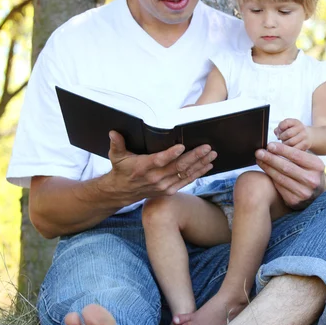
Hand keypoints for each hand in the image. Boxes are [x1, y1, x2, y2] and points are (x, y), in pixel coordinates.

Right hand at [97, 131, 216, 205]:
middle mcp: (155, 178)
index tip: (182, 146)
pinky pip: (186, 181)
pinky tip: (208, 166)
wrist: (122, 192)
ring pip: (185, 174)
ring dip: (200, 164)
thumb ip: (117, 144)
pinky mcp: (169, 190)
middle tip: (207, 147)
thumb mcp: (116, 156)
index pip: (159, 161)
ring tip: (212, 155)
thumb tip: (113, 132)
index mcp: (143, 167)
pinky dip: (198, 174)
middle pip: (178, 167)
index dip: (171, 154)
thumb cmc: (121, 170)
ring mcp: (163, 186)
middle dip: (194, 157)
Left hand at [255, 142, 325, 209]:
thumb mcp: (310, 162)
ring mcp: (303, 192)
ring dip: (267, 168)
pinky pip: (279, 187)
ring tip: (259, 160)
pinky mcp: (295, 201)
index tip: (269, 145)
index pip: (296, 155)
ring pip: (280, 178)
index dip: (281, 150)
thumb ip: (296, 154)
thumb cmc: (310, 172)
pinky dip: (271, 178)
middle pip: (286, 167)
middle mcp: (311, 180)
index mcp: (317, 167)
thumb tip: (274, 146)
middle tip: (259, 152)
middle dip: (270, 158)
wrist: (320, 193)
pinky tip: (265, 171)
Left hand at [274, 119, 311, 150]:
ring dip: (285, 144)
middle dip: (282, 138)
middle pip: (288, 133)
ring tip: (285, 144)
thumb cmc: (294, 131)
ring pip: (291, 143)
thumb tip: (277, 133)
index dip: (280, 128)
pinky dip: (290, 150)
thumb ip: (279, 128)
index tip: (279, 132)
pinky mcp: (305, 145)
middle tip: (281, 139)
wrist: (309, 136)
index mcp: (295, 122)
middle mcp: (301, 128)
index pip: (286, 122)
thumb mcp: (287, 127)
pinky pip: (294, 149)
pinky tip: (289, 148)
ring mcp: (304, 136)